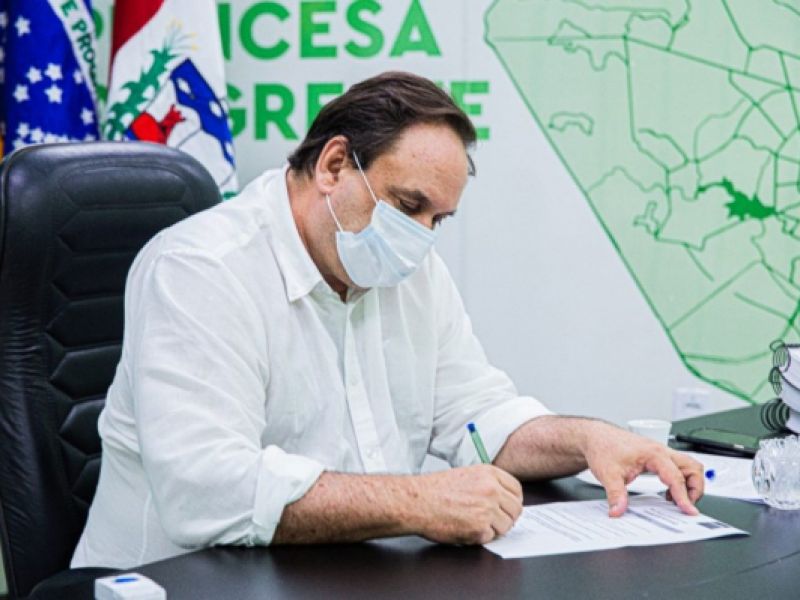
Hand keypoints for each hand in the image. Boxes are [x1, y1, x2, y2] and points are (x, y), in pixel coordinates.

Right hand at [411, 464, 522, 543]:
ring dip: (493, 529)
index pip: (516, 490)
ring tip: (473, 523)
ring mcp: (487, 509)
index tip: (507, 507)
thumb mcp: (465, 475)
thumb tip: (503, 499)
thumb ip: (486, 484)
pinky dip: (479, 537)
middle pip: (516, 509)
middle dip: (506, 517)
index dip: (513, 501)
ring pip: (506, 526)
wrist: (417, 501)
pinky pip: (490, 537)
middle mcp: (491, 489)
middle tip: (492, 520)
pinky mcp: (479, 528)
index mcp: (489, 473)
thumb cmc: (434, 489)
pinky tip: (464, 528)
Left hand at [581, 422, 703, 516]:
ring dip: (690, 483)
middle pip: (693, 468)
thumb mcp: (608, 474)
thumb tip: (618, 511)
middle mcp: (661, 451)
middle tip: (685, 505)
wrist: (596, 436)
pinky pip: (679, 467)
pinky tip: (668, 492)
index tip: (689, 511)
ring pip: (689, 465)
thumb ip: (616, 495)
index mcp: (653, 454)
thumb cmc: (603, 448)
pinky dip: (681, 480)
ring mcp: (661, 452)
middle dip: (695, 488)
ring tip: (678, 500)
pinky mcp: (658, 456)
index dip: (684, 496)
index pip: (676, 477)